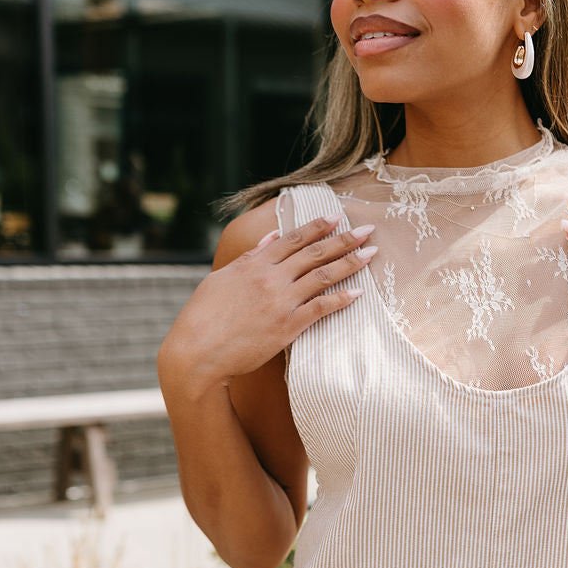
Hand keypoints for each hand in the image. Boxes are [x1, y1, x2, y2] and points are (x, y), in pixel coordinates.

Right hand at [158, 213, 376, 393]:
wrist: (196, 352)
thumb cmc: (203, 317)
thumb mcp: (222, 279)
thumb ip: (250, 258)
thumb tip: (270, 238)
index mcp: (254, 264)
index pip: (293, 239)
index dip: (317, 226)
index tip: (337, 215)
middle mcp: (270, 278)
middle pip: (314, 253)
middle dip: (344, 238)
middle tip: (367, 229)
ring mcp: (280, 302)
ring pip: (322, 276)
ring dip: (350, 262)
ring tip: (371, 252)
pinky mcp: (287, 327)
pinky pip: (320, 308)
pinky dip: (341, 299)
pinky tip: (359, 292)